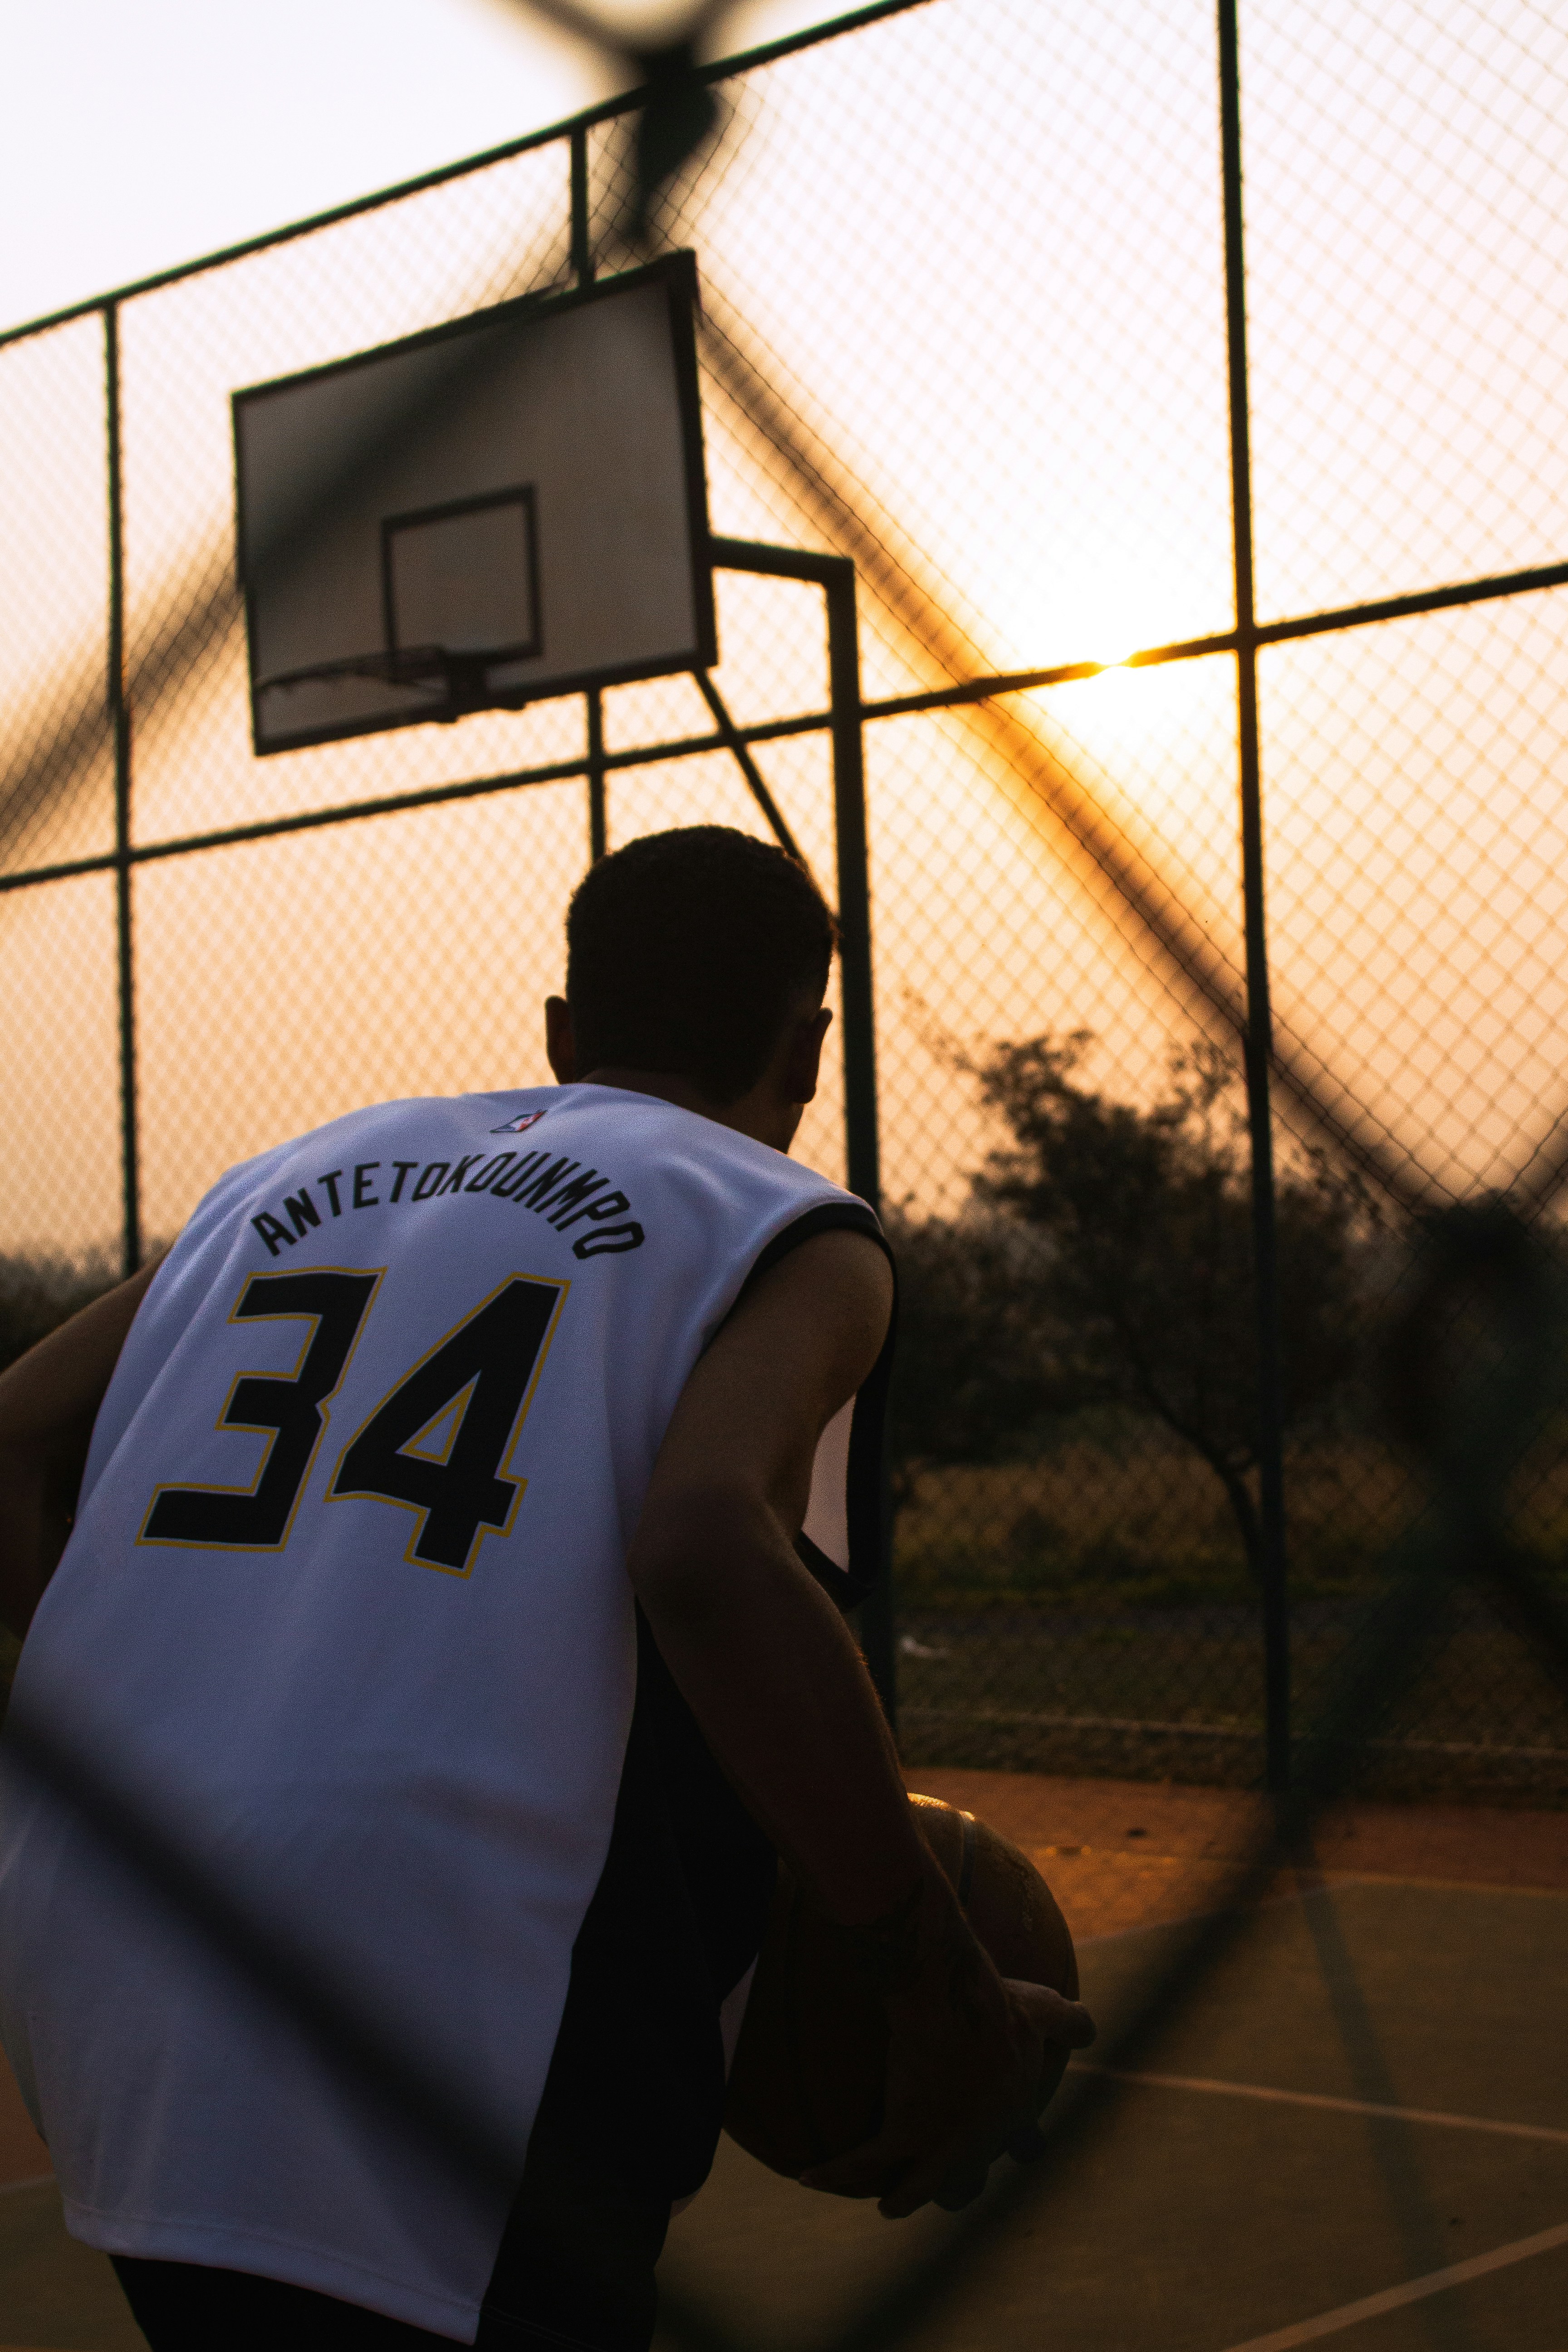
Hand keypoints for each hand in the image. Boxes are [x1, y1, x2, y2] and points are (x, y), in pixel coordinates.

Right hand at [799, 1871, 1093, 2218]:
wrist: (950, 1998)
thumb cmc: (995, 1998)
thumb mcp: (1043, 2009)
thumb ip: (1073, 2022)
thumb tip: (1089, 2030)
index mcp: (1011, 2113)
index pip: (1006, 2144)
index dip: (995, 2149)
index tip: (983, 2152)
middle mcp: (980, 2140)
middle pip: (962, 2183)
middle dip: (949, 2189)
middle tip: (928, 2186)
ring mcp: (943, 2144)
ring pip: (917, 2189)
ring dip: (899, 2198)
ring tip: (885, 2203)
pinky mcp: (906, 2134)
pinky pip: (863, 2163)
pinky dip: (834, 2174)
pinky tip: (810, 2178)